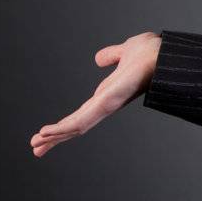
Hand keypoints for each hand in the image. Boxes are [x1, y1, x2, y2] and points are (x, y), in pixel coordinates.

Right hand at [30, 31, 161, 157]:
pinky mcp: (109, 103)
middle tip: (35, 149)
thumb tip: (100, 59)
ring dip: (55, 136)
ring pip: (77, 126)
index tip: (47, 133)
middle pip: (76, 125)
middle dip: (56, 137)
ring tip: (35, 145)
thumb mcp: (125, 51)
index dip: (64, 124)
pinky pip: (83, 119)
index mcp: (108, 95)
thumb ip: (111, 55)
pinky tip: (47, 133)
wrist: (166, 54)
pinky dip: (63, 128)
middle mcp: (107, 104)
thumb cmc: (154, 53)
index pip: (81, 114)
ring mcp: (108, 105)